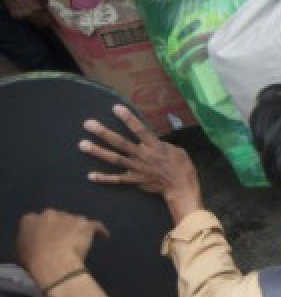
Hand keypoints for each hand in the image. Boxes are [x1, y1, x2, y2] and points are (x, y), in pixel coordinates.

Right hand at [16, 209, 108, 287]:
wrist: (53, 262)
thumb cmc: (33, 261)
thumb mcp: (20, 252)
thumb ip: (27, 243)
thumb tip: (32, 245)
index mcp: (30, 219)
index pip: (37, 221)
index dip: (44, 230)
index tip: (46, 238)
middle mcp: (50, 214)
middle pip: (58, 218)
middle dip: (61, 226)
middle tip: (64, 240)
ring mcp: (69, 217)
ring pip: (77, 221)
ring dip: (78, 229)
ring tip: (81, 241)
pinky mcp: (85, 224)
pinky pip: (96, 226)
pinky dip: (100, 231)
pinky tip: (103, 236)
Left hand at [80, 105, 202, 222]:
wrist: (181, 188)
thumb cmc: (181, 166)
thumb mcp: (176, 150)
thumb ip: (160, 144)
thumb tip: (150, 140)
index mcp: (155, 147)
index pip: (140, 130)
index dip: (128, 119)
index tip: (115, 108)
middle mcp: (143, 156)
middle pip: (120, 143)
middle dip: (104, 133)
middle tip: (88, 124)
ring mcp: (137, 169)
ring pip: (114, 159)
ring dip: (98, 152)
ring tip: (82, 144)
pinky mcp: (134, 180)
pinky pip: (117, 179)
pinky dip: (104, 178)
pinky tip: (90, 175)